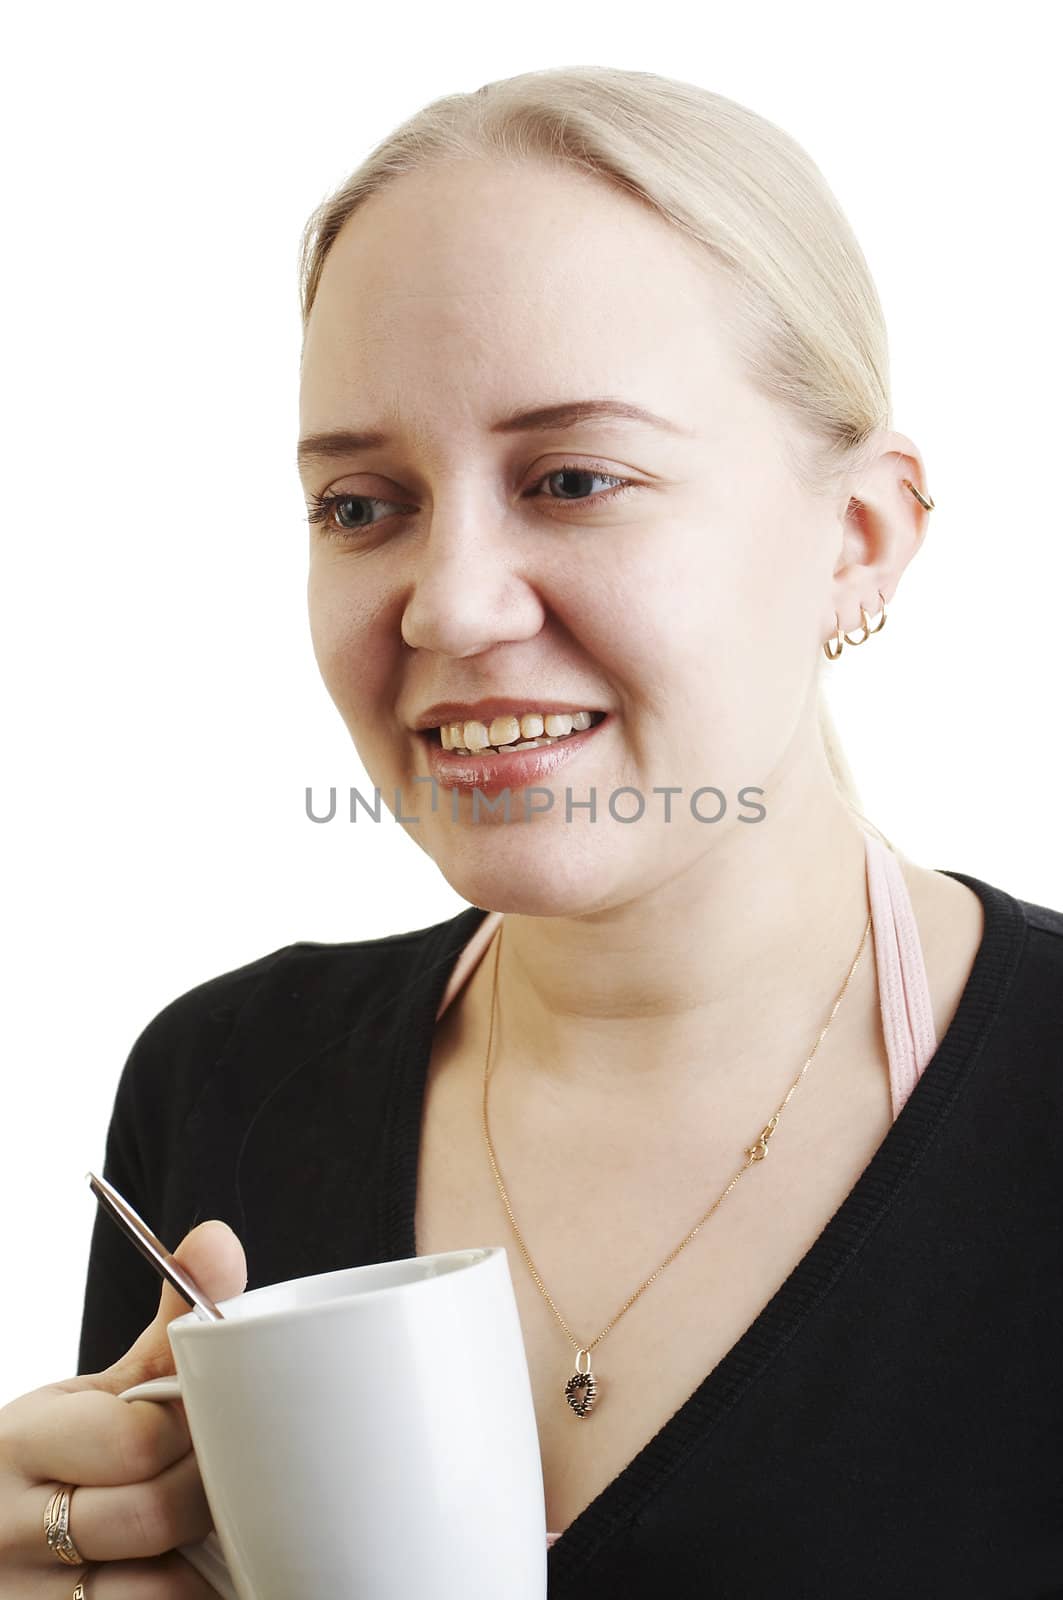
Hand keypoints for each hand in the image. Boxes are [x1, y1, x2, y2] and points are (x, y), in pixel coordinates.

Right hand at [0, 1219, 246, 1596]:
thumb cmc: (60, 1461)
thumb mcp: (93, 1395)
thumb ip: (166, 1330)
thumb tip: (219, 1239)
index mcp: (20, 1441)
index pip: (136, 1437)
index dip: (196, 1432)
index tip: (214, 1423)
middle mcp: (7, 1527)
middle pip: (153, 1514)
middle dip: (209, 1494)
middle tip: (229, 1477)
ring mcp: (24, 1599)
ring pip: (154, 1593)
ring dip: (202, 1564)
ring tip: (215, 1533)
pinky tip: (199, 1579)